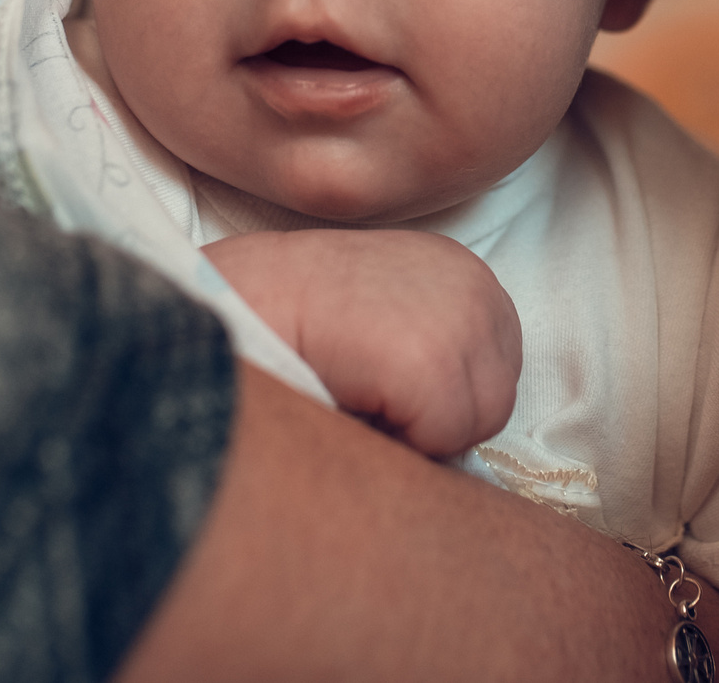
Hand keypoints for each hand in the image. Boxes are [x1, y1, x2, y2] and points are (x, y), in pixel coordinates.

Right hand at [204, 230, 521, 458]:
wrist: (228, 296)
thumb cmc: (287, 315)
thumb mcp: (379, 311)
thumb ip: (428, 347)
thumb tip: (460, 426)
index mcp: (463, 274)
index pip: (491, 376)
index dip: (432, 399)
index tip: (373, 376)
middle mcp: (477, 287)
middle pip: (491, 407)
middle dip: (429, 420)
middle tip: (357, 387)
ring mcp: (460, 323)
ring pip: (467, 432)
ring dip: (410, 435)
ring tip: (349, 391)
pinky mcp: (434, 364)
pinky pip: (439, 444)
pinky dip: (391, 442)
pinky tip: (344, 398)